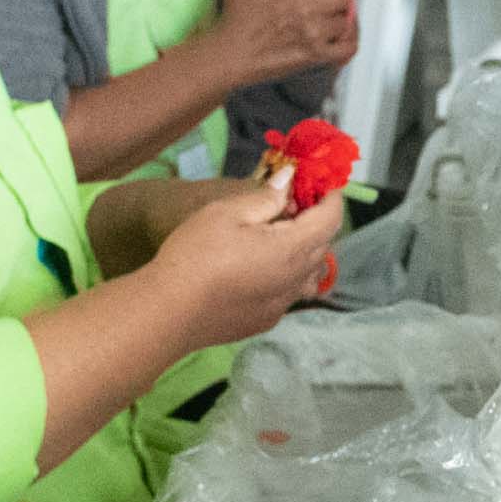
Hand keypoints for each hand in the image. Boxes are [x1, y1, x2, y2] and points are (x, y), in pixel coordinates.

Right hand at [152, 180, 348, 342]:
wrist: (169, 312)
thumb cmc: (197, 254)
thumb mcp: (227, 213)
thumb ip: (266, 197)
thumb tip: (290, 180)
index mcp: (292, 249)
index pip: (331, 219)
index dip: (332, 197)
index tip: (322, 182)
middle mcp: (296, 280)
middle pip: (323, 246)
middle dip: (315, 220)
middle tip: (290, 203)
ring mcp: (282, 305)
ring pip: (310, 274)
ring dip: (304, 251)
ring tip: (278, 237)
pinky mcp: (266, 321)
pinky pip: (289, 293)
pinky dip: (286, 275)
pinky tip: (258, 269)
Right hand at [214, 0, 361, 78]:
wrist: (232, 54)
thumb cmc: (237, 16)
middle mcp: (309, 8)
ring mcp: (315, 34)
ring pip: (347, 20)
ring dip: (343, 16)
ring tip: (332, 15)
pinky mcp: (316, 56)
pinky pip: (348, 48)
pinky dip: (350, 41)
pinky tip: (341, 36)